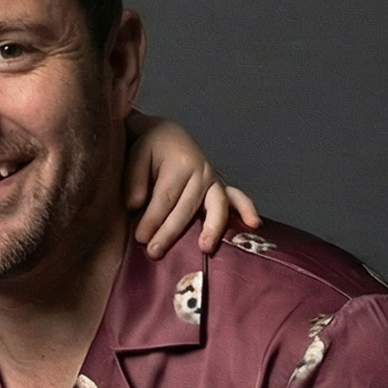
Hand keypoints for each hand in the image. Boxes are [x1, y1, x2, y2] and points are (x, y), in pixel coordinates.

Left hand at [123, 111, 261, 258]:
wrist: (166, 136)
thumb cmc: (149, 150)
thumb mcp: (136, 156)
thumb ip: (133, 179)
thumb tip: (135, 205)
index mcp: (180, 162)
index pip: (165, 197)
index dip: (152, 219)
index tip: (140, 238)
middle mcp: (201, 171)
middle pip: (187, 207)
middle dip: (170, 231)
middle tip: (155, 251)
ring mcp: (214, 180)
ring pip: (216, 205)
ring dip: (212, 227)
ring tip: (205, 247)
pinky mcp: (220, 189)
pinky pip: (237, 199)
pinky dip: (247, 210)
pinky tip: (254, 224)